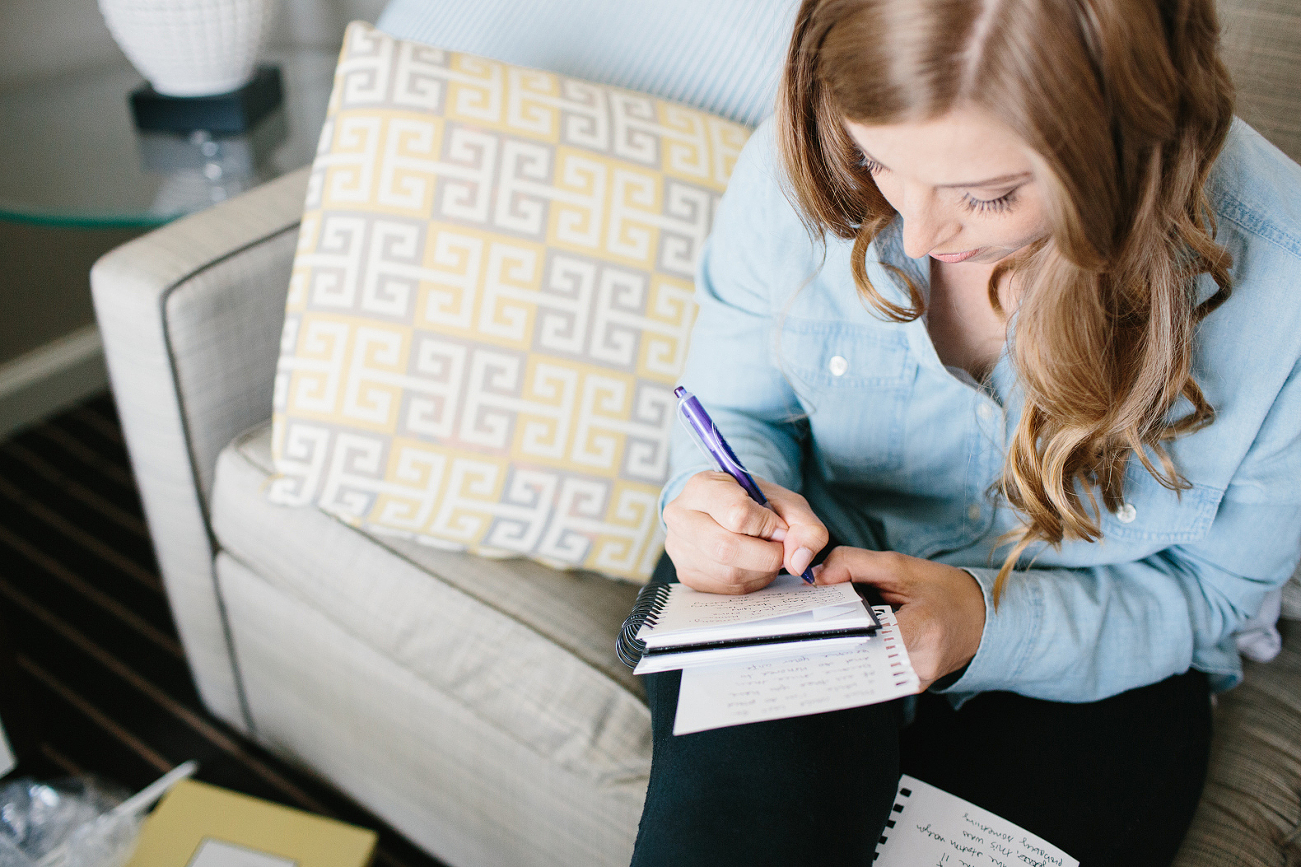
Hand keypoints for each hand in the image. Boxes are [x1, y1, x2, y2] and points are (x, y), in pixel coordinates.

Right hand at [663, 472, 828, 594]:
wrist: (726, 510)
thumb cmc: (753, 503)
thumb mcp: (785, 501)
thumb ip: (804, 525)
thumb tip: (798, 561)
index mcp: (701, 486)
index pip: (736, 514)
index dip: (767, 526)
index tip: (777, 526)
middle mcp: (681, 516)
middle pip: (726, 548)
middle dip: (766, 555)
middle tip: (779, 549)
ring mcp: (678, 547)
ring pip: (728, 573)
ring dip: (760, 570)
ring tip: (766, 554)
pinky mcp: (686, 573)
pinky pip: (725, 588)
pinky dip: (750, 581)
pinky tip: (752, 566)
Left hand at [814, 548, 985, 689]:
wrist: (982, 620)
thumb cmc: (947, 592)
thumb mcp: (902, 567)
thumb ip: (855, 564)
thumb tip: (817, 577)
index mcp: (921, 630)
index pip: (865, 632)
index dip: (835, 618)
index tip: (815, 608)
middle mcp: (918, 663)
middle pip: (858, 648)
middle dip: (836, 628)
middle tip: (821, 613)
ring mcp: (914, 680)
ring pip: (862, 661)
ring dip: (848, 639)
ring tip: (843, 621)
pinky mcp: (908, 687)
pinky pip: (874, 668)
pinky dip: (862, 649)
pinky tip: (860, 635)